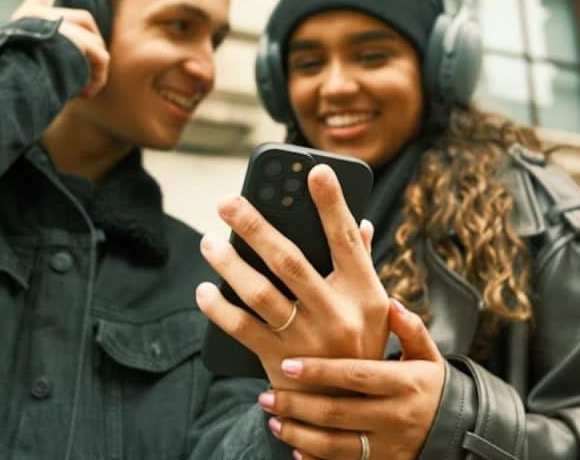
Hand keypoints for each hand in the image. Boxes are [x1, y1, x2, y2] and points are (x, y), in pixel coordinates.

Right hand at [10, 0, 108, 97]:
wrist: (4, 85)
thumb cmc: (11, 82)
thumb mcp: (24, 62)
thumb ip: (46, 52)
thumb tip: (78, 61)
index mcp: (24, 17)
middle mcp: (37, 14)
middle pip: (84, 20)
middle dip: (94, 46)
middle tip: (92, 75)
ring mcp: (55, 22)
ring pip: (93, 40)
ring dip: (94, 66)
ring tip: (83, 89)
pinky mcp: (72, 36)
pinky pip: (99, 56)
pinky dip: (97, 77)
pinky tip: (84, 93)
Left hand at [195, 164, 390, 388]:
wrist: (348, 408)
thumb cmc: (360, 344)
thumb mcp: (375, 306)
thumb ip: (363, 263)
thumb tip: (361, 223)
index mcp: (364, 292)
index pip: (346, 238)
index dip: (332, 203)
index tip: (315, 170)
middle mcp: (336, 313)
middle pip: (290, 260)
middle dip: (255, 226)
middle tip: (227, 201)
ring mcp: (306, 339)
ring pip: (259, 293)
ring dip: (229, 264)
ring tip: (209, 242)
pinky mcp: (279, 360)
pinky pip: (240, 329)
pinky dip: (218, 309)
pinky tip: (204, 291)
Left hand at [261, 299, 445, 459]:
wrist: (454, 431)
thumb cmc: (431, 385)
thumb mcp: (428, 355)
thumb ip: (410, 329)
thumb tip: (391, 303)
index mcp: (404, 383)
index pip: (356, 375)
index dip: (320, 371)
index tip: (288, 364)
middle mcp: (395, 416)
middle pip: (337, 413)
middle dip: (297, 405)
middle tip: (265, 396)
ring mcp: (387, 446)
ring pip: (334, 445)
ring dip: (298, 434)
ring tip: (273, 420)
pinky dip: (315, 459)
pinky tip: (294, 448)